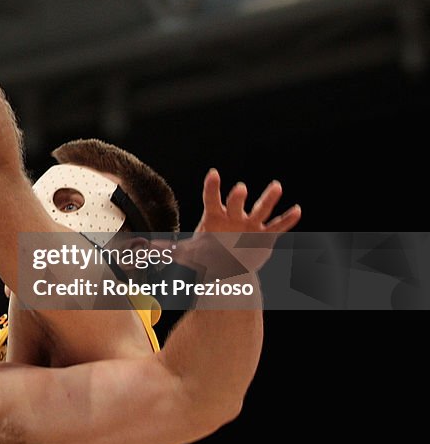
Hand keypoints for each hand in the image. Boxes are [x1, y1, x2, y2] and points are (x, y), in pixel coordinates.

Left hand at [175, 169, 301, 277]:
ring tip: (276, 186)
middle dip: (237, 197)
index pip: (211, 198)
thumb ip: (169, 250)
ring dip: (268, 199)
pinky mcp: (264, 235)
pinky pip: (277, 226)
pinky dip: (286, 219)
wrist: (227, 270)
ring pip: (260, 209)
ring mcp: (250, 224)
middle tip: (240, 188)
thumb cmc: (206, 255)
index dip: (212, 187)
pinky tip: (296, 209)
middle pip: (235, 203)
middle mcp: (233, 216)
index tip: (214, 174)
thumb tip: (146, 248)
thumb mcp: (187, 253)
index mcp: (214, 217)